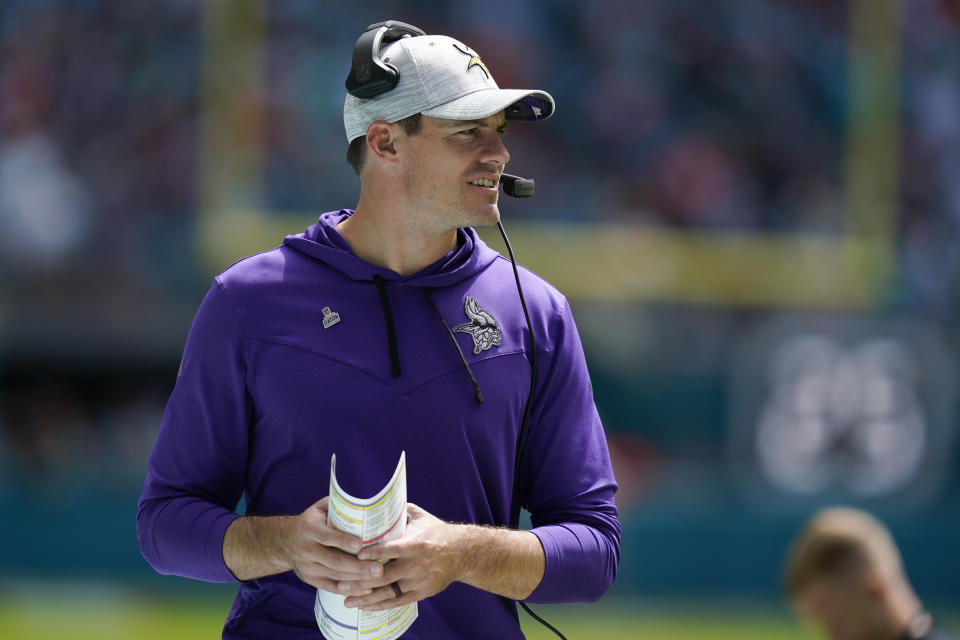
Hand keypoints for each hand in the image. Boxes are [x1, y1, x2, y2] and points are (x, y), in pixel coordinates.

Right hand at [278, 497, 385, 594]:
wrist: (284, 542)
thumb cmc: (310, 522)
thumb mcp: (318, 509)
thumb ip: (337, 505)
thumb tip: (363, 496)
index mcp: (309, 530)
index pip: (327, 537)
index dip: (343, 541)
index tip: (361, 544)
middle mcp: (307, 550)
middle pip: (334, 561)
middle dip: (358, 566)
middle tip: (379, 567)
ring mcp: (308, 567)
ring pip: (335, 576)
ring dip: (357, 579)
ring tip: (378, 577)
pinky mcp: (310, 579)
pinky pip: (331, 587)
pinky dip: (349, 589)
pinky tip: (366, 588)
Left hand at [341, 503, 463, 610]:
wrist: (463, 553)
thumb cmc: (436, 532)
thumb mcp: (420, 517)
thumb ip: (398, 511)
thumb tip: (374, 502)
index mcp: (417, 543)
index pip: (392, 549)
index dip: (374, 553)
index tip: (356, 555)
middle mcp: (418, 564)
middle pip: (385, 575)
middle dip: (361, 580)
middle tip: (340, 581)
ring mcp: (420, 581)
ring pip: (389, 592)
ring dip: (366, 597)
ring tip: (346, 599)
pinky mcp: (422, 593)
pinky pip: (397, 601)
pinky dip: (380, 605)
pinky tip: (364, 606)